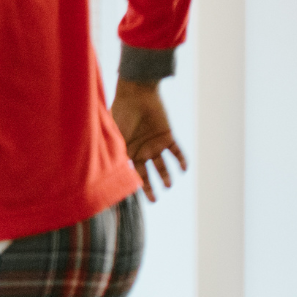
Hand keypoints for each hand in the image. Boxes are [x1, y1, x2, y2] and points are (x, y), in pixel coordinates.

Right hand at [110, 78, 186, 201]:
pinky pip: (176, 151)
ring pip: (163, 165)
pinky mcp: (167, 136)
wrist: (136, 95)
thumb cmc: (121, 113)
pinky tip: (183, 169)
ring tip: (169, 185)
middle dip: (150, 188)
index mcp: (127, 152)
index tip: (134, 198)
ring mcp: (155, 144)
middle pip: (147, 174)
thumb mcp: (115, 136)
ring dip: (166, 176)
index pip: (132, 173)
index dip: (134, 185)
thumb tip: (112, 172)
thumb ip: (115, 152)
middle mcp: (142, 151)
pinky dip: (181, 160)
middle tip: (154, 200)